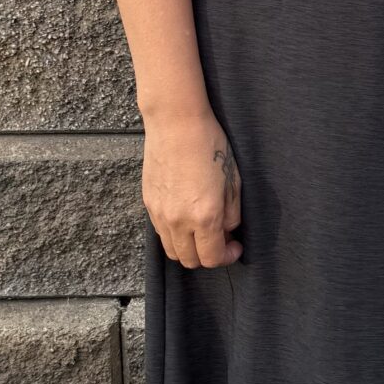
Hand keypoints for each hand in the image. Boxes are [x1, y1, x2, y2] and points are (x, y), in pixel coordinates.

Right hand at [143, 111, 242, 267]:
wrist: (177, 123)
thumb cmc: (210, 145)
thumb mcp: (233, 181)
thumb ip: (231, 214)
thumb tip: (227, 231)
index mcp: (204, 216)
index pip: (211, 258)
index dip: (226, 257)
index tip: (235, 246)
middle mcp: (178, 220)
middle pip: (190, 261)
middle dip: (208, 256)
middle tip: (221, 239)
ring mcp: (160, 213)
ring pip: (172, 251)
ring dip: (189, 248)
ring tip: (202, 230)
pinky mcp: (149, 203)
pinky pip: (161, 232)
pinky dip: (174, 234)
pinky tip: (186, 216)